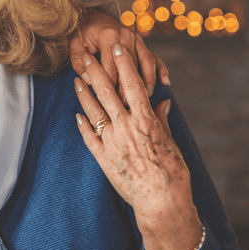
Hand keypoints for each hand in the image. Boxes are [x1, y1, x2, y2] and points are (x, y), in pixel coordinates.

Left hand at [71, 7, 168, 98]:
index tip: (109, 103)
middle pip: (130, 67)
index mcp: (108, 37)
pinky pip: (153, 57)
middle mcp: (125, 36)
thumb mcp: (74, 46)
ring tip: (147, 97)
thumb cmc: (81, 34)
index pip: (111, 68)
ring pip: (146, 62)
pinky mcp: (141, 43)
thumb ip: (79, 64)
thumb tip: (89, 81)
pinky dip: (160, 69)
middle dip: (129, 88)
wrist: (92, 16)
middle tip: (127, 107)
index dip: (110, 87)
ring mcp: (136, 39)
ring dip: (147, 80)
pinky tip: (165, 81)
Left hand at [73, 45, 200, 249]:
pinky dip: (83, 124)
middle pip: (107, 92)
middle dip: (95, 71)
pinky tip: (77, 113)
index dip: (124, 64)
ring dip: (83, 94)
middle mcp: (127, 128)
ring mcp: (112, 143)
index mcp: (146, 120)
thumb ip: (162, 119)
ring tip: (75, 79)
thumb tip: (161, 101)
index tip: (118, 47)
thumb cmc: (173, 173)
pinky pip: (89, 137)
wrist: (162, 202)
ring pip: (93, 111)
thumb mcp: (171, 142)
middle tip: (85, 55)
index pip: (132, 85)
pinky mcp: (103, 159)